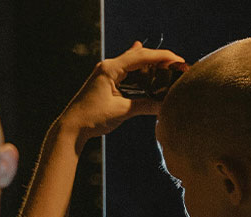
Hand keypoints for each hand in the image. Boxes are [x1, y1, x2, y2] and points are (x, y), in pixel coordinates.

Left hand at [58, 42, 184, 143]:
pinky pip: (127, 72)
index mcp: (110, 69)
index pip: (141, 56)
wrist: (71, 127)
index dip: (162, 57)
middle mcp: (107, 67)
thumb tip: (165, 106)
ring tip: (169, 67)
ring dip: (150, 65)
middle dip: (159, 59)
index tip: (179, 60)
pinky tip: (148, 67)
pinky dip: (140, 72)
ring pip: (133, 63)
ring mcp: (106, 73)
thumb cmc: (92, 119)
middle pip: (138, 56)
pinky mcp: (105, 81)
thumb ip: (145, 106)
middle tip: (177, 65)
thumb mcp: (122, 111)